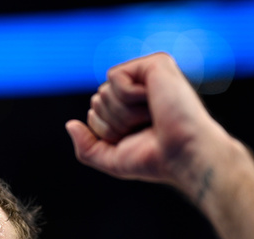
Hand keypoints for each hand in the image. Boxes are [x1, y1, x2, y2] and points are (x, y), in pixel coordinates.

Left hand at [66, 52, 228, 191]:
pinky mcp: (155, 63)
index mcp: (133, 108)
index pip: (95, 113)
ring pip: (104, 91)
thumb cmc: (156, 159)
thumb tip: (70, 124)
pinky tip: (153, 101)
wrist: (183, 154)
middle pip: (97, 100)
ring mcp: (149, 74)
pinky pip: (115, 77)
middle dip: (113, 122)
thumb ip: (87, 147)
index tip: (135, 138)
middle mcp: (141, 88)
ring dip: (123, 113)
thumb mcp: (113, 159)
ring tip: (152, 116)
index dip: (106, 132)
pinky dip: (129, 97)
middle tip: (144, 127)